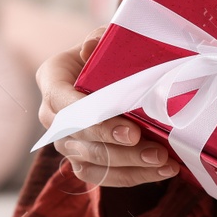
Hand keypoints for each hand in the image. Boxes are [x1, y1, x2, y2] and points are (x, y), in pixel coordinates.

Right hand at [36, 27, 178, 187]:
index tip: (132, 132)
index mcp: (51, 78)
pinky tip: (161, 171)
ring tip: (164, 163)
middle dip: (119, 150)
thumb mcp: (106, 40)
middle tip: (155, 152)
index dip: (97, 121)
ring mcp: (64, 141)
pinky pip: (100, 177)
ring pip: (91, 163)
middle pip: (79, 139)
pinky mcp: (80, 160)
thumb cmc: (108, 54)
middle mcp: (51, 114)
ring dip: (130, 167)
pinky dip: (132, 176)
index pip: (65, 104)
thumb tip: (92, 47)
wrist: (110, 71)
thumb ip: (100, 40)